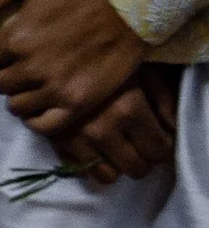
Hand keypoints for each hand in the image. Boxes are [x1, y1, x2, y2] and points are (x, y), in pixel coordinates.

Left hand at [0, 0, 149, 128]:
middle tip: (23, 63)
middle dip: (7, 72)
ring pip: (17, 106)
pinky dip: (36, 119)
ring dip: (20, 95)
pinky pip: (44, 125)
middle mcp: (32, 67)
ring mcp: (55, 88)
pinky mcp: (78, 102)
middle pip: (0, 83)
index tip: (10, 45)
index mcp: (16, 37)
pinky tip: (41, 105)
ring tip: (34, 81)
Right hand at [53, 68, 180, 185]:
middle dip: (143, 158)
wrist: (56, 51)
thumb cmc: (108, 56)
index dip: (162, 147)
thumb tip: (170, 129)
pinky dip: (92, 164)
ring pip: (108, 177)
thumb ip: (163, 100)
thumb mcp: (143, 69)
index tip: (159, 139)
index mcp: (129, 109)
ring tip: (117, 147)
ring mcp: (77, 139)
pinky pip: (81, 170)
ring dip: (117, 165)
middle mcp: (103, 130)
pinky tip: (95, 146)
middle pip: (136, 168)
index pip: (158, 150)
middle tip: (141, 145)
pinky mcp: (56, 142)